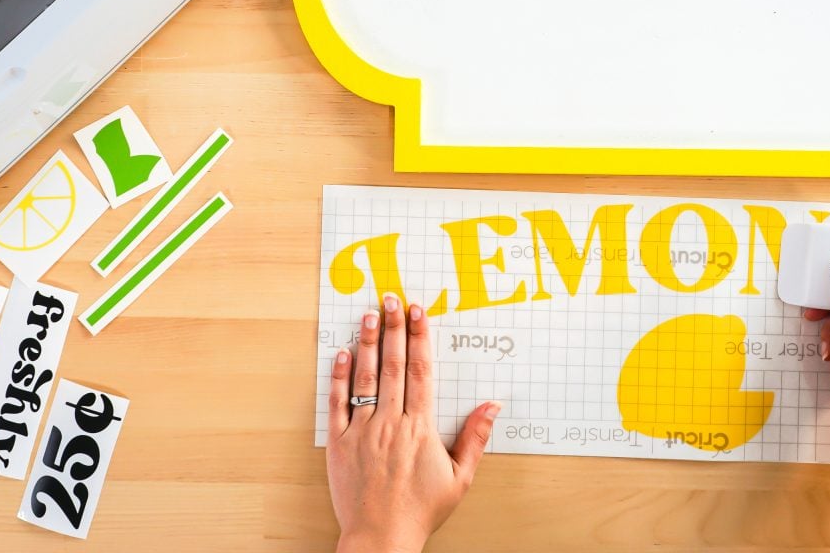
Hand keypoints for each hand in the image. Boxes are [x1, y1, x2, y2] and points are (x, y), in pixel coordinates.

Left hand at [327, 293, 500, 552]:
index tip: (419, 312)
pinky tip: (341, 354)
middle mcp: (390, 422)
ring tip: (368, 315)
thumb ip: (475, 438)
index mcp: (420, 428)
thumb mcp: (460, 478)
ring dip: (367, 343)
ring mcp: (362, 431)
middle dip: (394, 328)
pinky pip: (337, 404)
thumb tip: (493, 406)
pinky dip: (339, 377)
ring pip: (365, 378)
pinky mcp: (338, 443)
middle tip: (392, 299)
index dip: (421, 338)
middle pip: (394, 365)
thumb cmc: (421, 511)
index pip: (422, 372)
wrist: (381, 538)